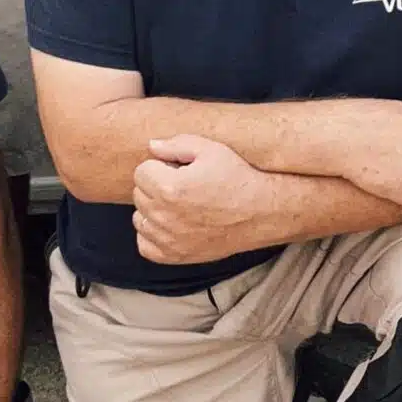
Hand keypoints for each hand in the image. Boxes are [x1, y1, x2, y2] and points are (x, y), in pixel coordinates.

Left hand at [132, 134, 261, 265]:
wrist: (261, 212)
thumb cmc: (238, 178)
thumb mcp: (212, 149)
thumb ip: (176, 144)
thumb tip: (151, 146)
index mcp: (169, 188)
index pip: (141, 171)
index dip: (160, 166)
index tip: (178, 169)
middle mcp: (164, 216)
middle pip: (139, 194)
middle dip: (156, 185)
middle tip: (183, 185)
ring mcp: (169, 240)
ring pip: (140, 219)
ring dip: (153, 210)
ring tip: (179, 205)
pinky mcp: (175, 256)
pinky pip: (145, 245)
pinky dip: (152, 235)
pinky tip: (172, 225)